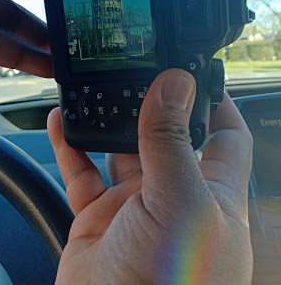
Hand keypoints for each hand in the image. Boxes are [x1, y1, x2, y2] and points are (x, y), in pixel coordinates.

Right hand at [48, 69, 252, 283]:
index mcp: (211, 194)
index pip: (225, 136)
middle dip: (150, 104)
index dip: (214, 100)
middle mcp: (175, 196)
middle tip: (133, 69)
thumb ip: (172, 142)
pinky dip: (70, 145)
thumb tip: (175, 84)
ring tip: (96, 88)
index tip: (195, 68)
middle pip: (166, 135)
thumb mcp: (179, 202)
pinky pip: (82, 173)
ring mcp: (135, 207)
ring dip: (107, 121)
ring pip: (120, 150)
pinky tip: (62, 120)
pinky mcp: (98, 219)